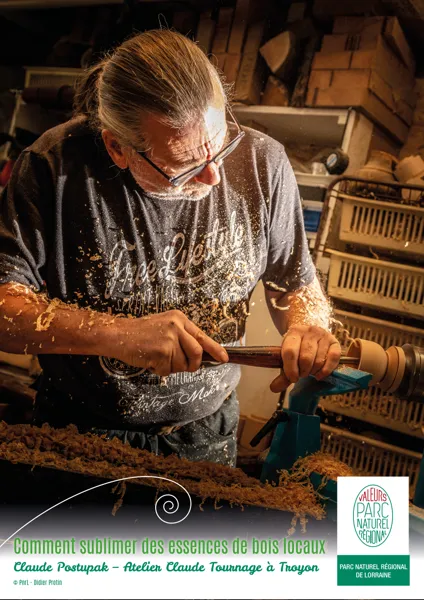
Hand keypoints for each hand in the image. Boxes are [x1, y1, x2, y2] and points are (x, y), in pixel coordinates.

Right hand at [110, 309, 227, 376]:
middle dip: (193, 365)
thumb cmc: (140, 333)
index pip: (202, 336)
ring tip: (157, 358)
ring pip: (182, 364)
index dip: (215, 349)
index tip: (224, 358)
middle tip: (185, 367)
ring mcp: (169, 338)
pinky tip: (150, 360)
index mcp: (179, 318)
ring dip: (171, 368)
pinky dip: (159, 370)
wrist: (118, 334)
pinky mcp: (161, 351)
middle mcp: (177, 326)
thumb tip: (197, 356)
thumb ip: (181, 337)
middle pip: (197, 353)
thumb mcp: (164, 327)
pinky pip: (167, 370)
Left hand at [270, 324, 340, 392]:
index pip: (290, 352)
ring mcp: (323, 335)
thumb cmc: (297, 348)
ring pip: (319, 360)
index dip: (290, 369)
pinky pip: (333, 358)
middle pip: (305, 358)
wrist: (309, 334)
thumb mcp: (287, 358)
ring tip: (310, 372)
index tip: (293, 378)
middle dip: (303, 371)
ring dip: (313, 372)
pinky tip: (320, 374)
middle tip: (302, 374)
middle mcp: (309, 331)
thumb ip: (283, 374)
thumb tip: (274, 388)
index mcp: (293, 333)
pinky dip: (326, 370)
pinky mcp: (335, 342)